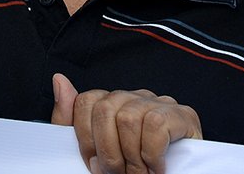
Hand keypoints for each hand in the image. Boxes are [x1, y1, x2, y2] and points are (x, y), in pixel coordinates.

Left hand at [51, 73, 201, 173]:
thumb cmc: (129, 171)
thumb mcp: (92, 151)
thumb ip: (70, 119)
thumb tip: (59, 79)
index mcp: (115, 103)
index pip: (87, 101)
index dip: (86, 140)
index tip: (94, 165)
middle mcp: (137, 97)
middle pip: (105, 109)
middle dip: (108, 152)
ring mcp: (161, 103)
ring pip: (128, 118)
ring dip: (131, 159)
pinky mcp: (184, 115)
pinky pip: (155, 124)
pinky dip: (151, 154)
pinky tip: (156, 168)